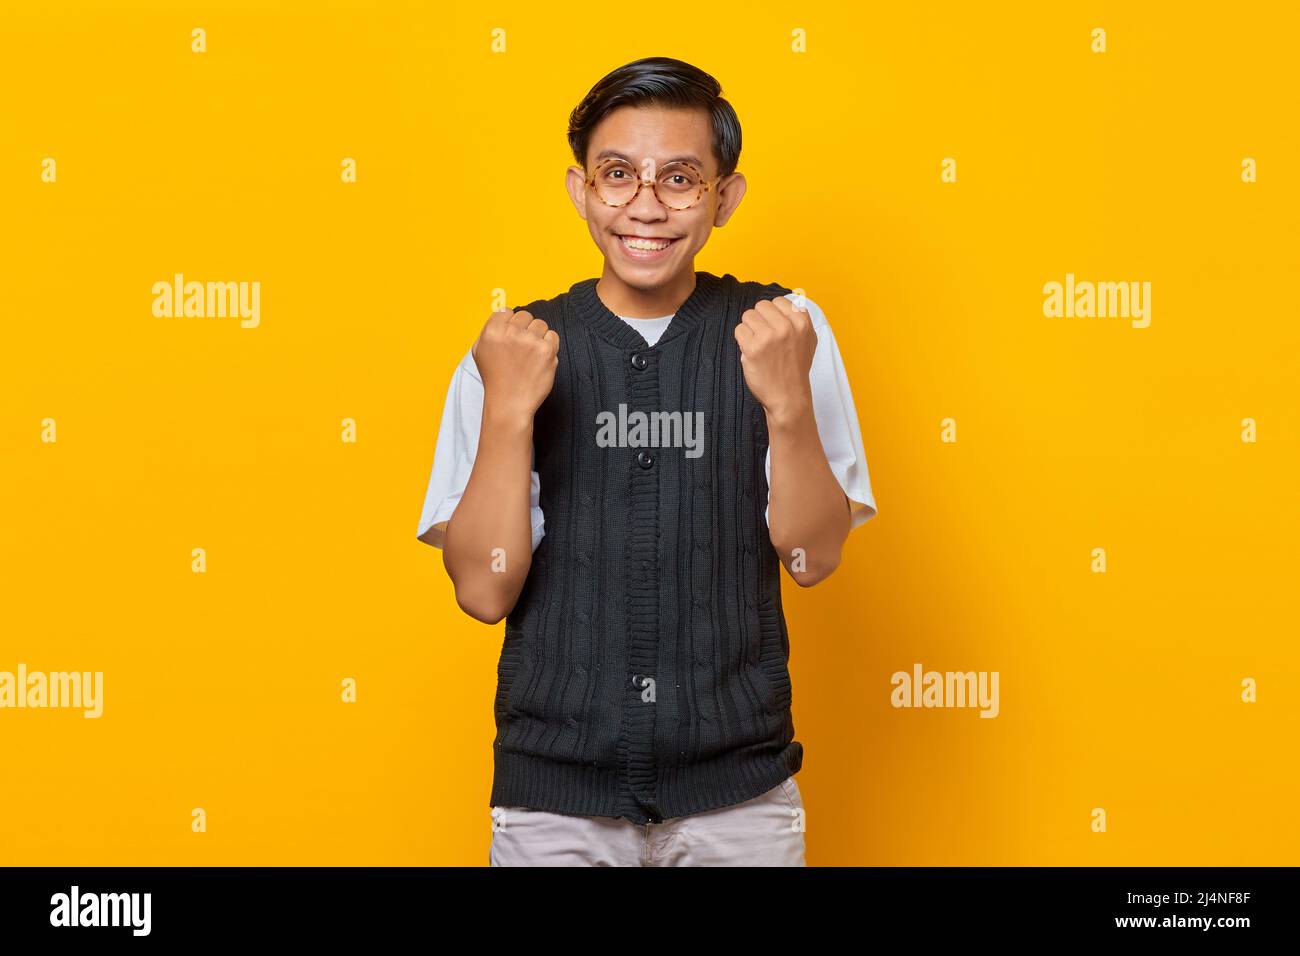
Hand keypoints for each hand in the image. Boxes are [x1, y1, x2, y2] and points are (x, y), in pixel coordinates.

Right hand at [472, 309, 559, 423]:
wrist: (510, 403)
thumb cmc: (495, 378)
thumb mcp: (480, 351)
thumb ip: (490, 330)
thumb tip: (504, 313)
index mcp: (491, 331)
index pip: (506, 311)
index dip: (509, 324)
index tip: (510, 338)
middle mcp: (510, 333)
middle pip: (525, 315)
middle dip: (524, 329)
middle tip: (521, 349)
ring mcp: (530, 340)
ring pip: (540, 324)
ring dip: (538, 336)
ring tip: (530, 355)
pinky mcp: (546, 350)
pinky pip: (553, 335)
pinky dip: (549, 345)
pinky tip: (539, 359)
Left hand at [733, 296, 815, 421]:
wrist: (789, 396)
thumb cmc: (796, 369)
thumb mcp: (808, 340)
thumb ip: (800, 319)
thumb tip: (794, 299)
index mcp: (801, 322)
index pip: (778, 301)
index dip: (773, 315)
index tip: (775, 328)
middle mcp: (786, 327)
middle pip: (761, 306)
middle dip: (760, 320)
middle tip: (764, 338)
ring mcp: (769, 337)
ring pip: (748, 316)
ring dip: (749, 329)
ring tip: (758, 345)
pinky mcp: (753, 348)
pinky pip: (739, 330)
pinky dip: (742, 340)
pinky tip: (752, 352)